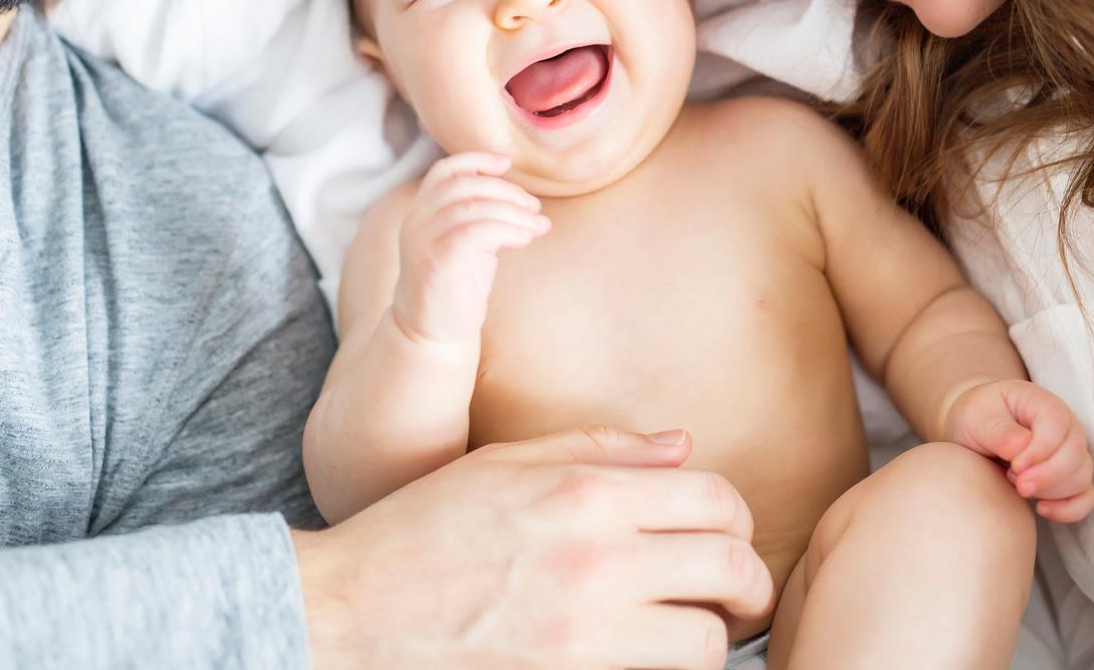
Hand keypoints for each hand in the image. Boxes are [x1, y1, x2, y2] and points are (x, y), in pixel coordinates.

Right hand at [293, 426, 773, 668]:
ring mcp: (585, 632)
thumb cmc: (419, 532)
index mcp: (584, 493)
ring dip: (711, 639)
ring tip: (691, 633)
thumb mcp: (503, 464)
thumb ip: (599, 448)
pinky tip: (648, 660)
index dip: (737, 522)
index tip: (725, 540)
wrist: (347, 614)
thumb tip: (682, 445)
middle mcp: (596, 559)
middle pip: (731, 570)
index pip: (716, 501)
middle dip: (747, 586)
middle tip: (734, 598)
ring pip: (707, 643)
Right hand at [393, 152, 548, 344]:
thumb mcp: (468, 241)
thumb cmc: (456, 284)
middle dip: (506, 190)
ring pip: (473, 207)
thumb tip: (518, 197)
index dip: (476, 160)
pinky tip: (525, 237)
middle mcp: (417, 221)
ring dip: (514, 211)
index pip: (444, 171)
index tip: (506, 164)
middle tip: (534, 206)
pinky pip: (476, 232)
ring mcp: (423, 241)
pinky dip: (506, 229)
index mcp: (422, 211)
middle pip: (464, 185)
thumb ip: (481, 215)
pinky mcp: (438, 262)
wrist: (432, 332)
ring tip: (538, 224)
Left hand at [944, 379, 1093, 521]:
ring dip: (1052, 490)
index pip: (1057, 425)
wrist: (977, 431)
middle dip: (1047, 476)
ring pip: (1082, 477)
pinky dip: (1069, 509)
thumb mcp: (978, 416)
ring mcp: (1071, 453)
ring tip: (1018, 486)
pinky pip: (1086, 498)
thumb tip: (1021, 446)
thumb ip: (998, 430)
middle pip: (1076, 454)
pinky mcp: (1070, 478)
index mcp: (1043, 403)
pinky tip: (1041, 509)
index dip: (1040, 450)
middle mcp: (1065, 427)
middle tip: (1017, 484)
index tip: (1014, 466)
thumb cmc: (978, 418)